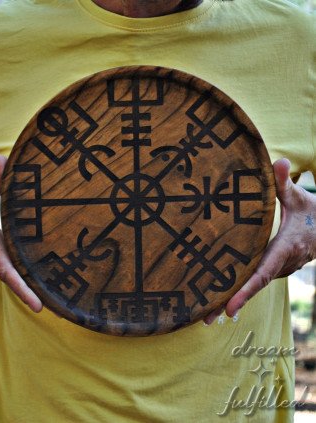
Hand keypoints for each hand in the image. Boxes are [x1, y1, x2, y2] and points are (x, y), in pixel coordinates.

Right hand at [0, 155, 41, 311]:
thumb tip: (5, 158)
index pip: (8, 271)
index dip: (23, 289)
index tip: (38, 305)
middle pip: (12, 278)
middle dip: (32, 289)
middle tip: (57, 297)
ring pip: (6, 275)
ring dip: (23, 280)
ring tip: (48, 288)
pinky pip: (0, 270)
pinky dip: (14, 273)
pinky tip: (28, 270)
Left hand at [204, 158, 315, 324]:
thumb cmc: (311, 213)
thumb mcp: (299, 198)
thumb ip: (284, 183)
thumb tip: (278, 161)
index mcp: (285, 249)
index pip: (262, 272)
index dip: (246, 290)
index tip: (229, 307)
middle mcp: (280, 265)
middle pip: (252, 286)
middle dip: (229, 302)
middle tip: (204, 318)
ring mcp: (276, 270)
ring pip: (251, 286)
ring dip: (229, 299)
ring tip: (202, 313)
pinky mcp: (272, 269)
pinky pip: (253, 281)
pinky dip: (236, 291)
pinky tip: (215, 299)